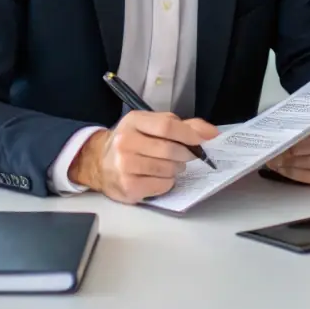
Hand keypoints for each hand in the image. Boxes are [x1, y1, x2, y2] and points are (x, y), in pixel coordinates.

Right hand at [70, 111, 218, 203]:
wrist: (98, 163)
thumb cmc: (131, 141)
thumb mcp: (150, 125)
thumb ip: (181, 126)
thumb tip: (212, 133)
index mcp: (133, 121)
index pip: (167, 126)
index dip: (190, 134)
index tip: (205, 140)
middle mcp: (126, 142)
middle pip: (170, 149)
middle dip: (185, 154)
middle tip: (186, 156)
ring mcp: (125, 166)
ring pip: (168, 169)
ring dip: (176, 169)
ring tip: (169, 166)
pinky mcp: (128, 187)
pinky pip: (162, 185)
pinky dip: (167, 182)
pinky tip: (158, 177)